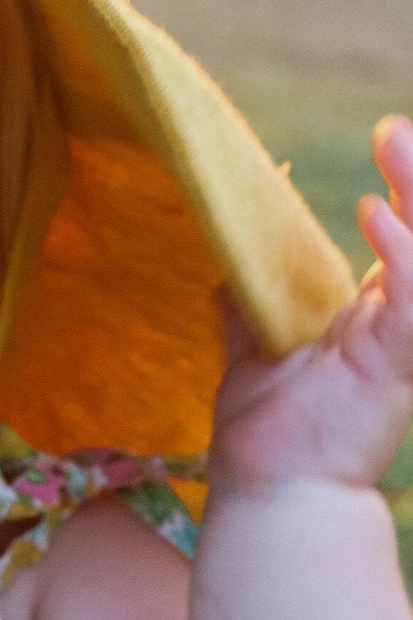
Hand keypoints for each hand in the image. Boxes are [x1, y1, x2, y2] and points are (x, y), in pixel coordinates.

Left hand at [210, 114, 412, 491]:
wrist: (270, 489)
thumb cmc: (268, 430)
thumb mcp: (253, 351)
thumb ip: (247, 309)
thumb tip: (225, 271)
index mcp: (371, 317)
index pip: (404, 237)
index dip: (404, 190)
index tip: (388, 139)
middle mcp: (396, 325)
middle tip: (396, 129)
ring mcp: (400, 345)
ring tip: (397, 146)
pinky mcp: (394, 366)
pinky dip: (403, 257)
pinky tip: (377, 218)